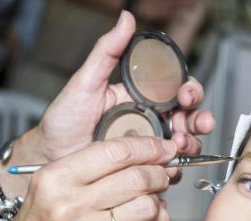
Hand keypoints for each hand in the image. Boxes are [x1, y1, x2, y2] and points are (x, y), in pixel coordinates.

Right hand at [0, 136, 176, 220]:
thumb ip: (87, 169)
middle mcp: (70, 205)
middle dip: (160, 174)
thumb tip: (137, 153)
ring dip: (159, 202)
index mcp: (55, 179)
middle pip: (138, 177)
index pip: (115, 152)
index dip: (148, 147)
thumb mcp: (47, 190)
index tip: (164, 148)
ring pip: (149, 206)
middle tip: (164, 175)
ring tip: (151, 202)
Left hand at [35, 10, 214, 168]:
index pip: (177, 91)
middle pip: (189, 118)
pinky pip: (169, 169)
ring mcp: (149, 148)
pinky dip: (175, 168)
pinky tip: (167, 165)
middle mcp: (150, 122)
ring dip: (191, 144)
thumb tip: (125, 19)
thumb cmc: (64, 122)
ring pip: (185, 145)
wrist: (50, 158)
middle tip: (198, 123)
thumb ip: (107, 51)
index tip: (186, 95)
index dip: (189, 91)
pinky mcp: (146, 171)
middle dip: (200, 120)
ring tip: (179, 145)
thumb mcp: (85, 82)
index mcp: (141, 99)